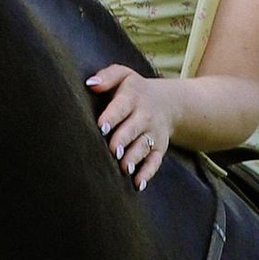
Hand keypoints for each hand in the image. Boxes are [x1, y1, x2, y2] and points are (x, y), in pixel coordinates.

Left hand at [87, 64, 175, 190]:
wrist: (167, 103)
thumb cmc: (133, 90)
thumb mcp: (123, 75)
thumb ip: (107, 76)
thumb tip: (91, 84)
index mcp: (132, 97)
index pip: (122, 107)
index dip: (112, 117)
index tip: (101, 126)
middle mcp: (145, 116)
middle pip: (133, 129)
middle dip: (123, 140)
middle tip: (112, 150)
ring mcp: (153, 134)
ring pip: (143, 147)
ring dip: (134, 158)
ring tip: (124, 169)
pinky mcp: (159, 148)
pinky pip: (155, 161)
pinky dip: (148, 173)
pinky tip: (138, 184)